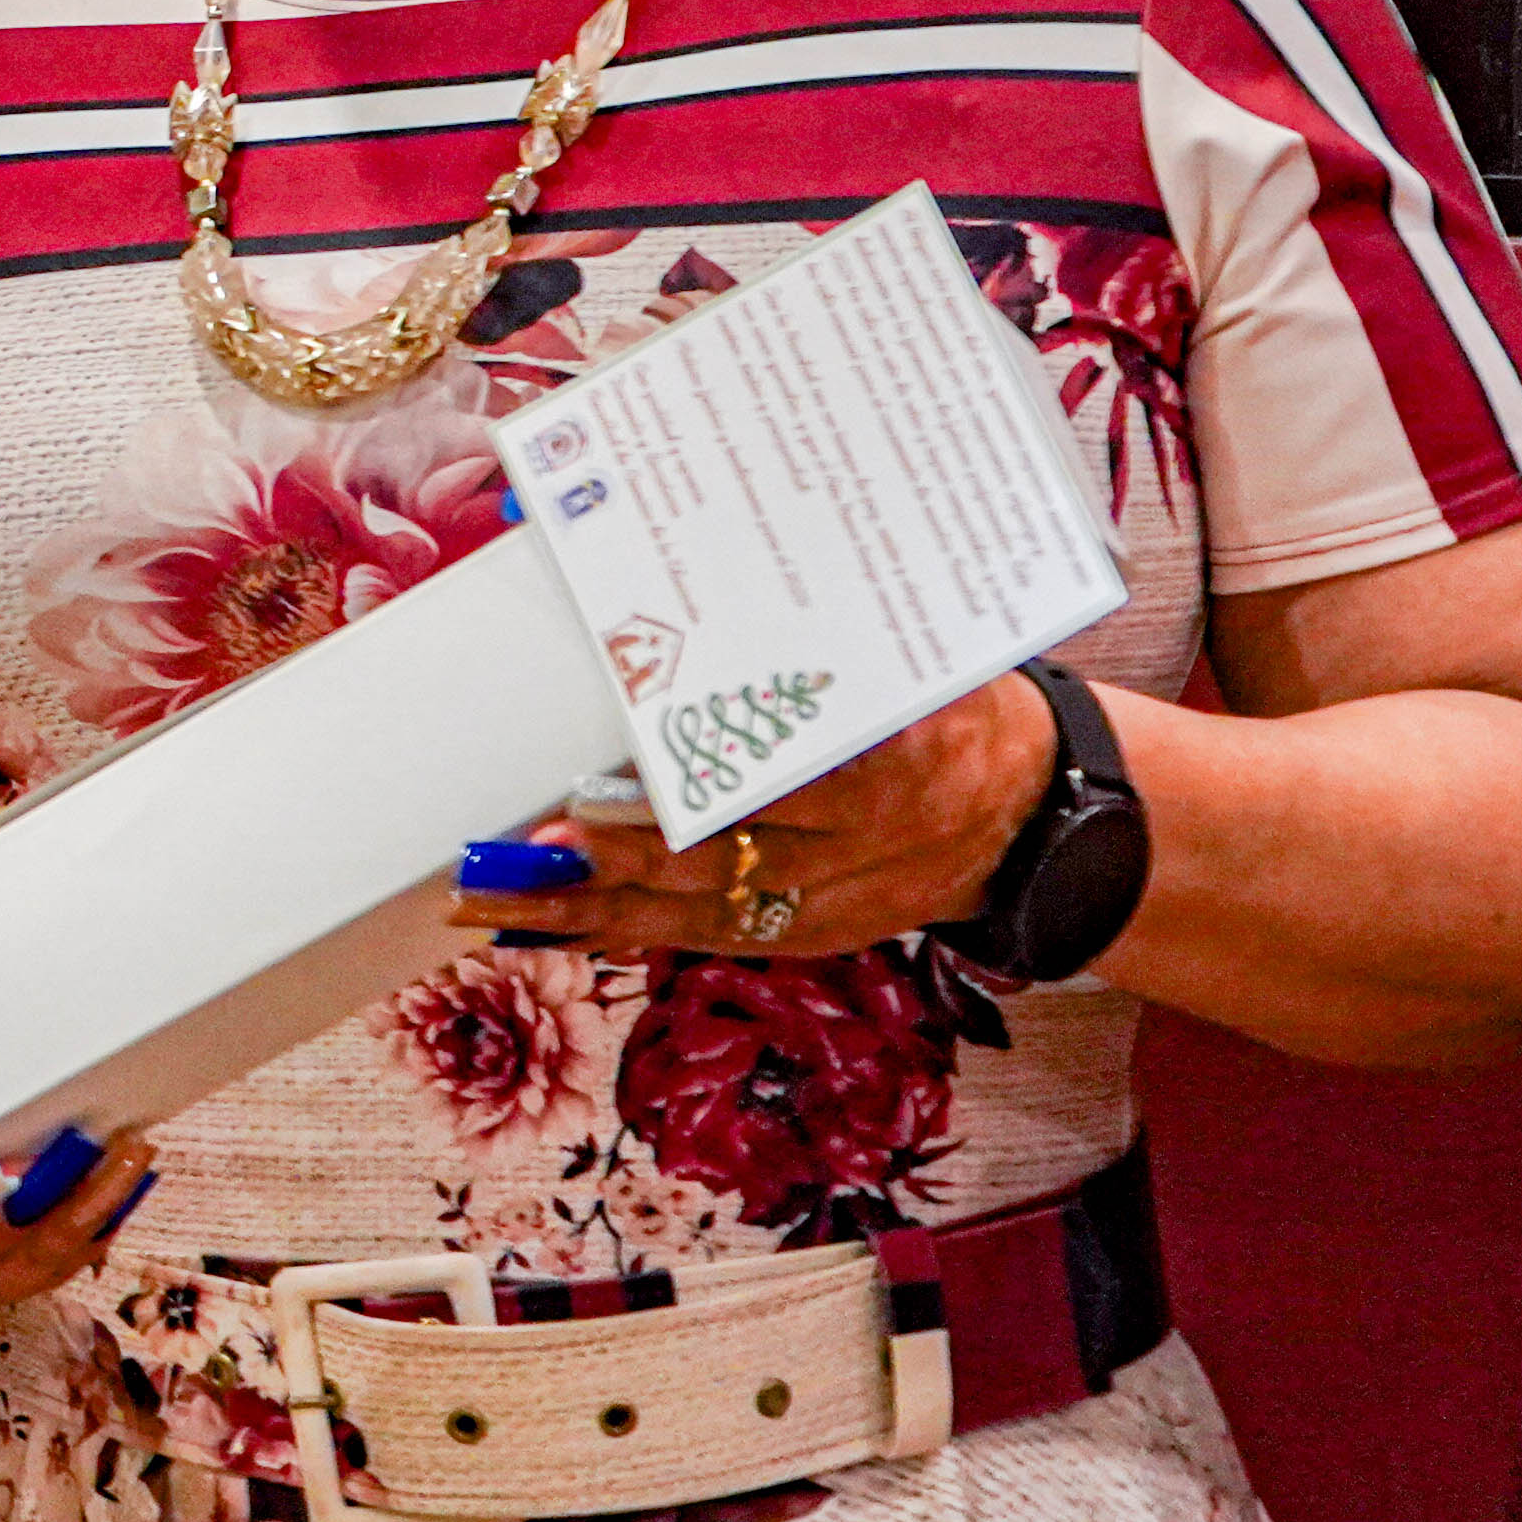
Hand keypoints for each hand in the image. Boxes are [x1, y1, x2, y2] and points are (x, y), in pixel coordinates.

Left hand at [455, 673, 1059, 963]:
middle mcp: (861, 849)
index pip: (770, 788)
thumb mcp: (910, 667)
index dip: (677, 798)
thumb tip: (688, 583)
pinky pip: (704, 938)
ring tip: (491, 893)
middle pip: (717, 864)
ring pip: (693, 915)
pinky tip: (542, 922)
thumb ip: (813, 654)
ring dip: (587, 908)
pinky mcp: (817, 936)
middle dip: (611, 856)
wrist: (1029, 808)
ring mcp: (838, 903)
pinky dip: (619, 931)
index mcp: (892, 768)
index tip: (594, 792)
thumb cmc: (950, 709)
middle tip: (523, 842)